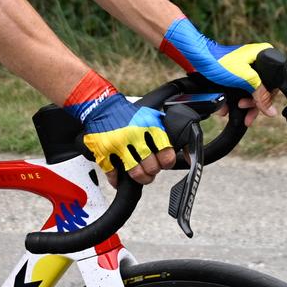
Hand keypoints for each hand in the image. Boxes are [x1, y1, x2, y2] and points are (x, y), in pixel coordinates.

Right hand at [66, 70, 175, 185]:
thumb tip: (185, 152)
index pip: (167, 155)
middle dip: (152, 171)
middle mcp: (135, 136)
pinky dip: (117, 179)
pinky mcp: (104, 152)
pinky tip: (120, 177)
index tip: (164, 162)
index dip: (166, 162)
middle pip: (152, 167)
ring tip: (140, 175)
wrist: (100, 107)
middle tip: (150, 168)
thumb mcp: (151, 117)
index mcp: (150, 127)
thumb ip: (165, 132)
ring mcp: (118, 145)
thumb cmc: (127, 114)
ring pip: (136, 173)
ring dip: (140, 177)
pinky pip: (114, 174)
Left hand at [159, 18, 280, 125]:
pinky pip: (239, 90)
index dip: (268, 98)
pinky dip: (233, 101)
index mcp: (264, 55)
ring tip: (234, 110)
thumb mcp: (245, 78)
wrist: (196, 58)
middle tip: (244, 110)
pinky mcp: (235, 75)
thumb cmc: (220, 63)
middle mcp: (257, 61)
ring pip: (250, 92)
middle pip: (262, 89)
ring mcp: (246, 68)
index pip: (274, 83)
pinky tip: (225, 108)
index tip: (260, 109)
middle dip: (252, 103)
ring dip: (242, 105)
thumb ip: (260, 94)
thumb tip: (272, 112)